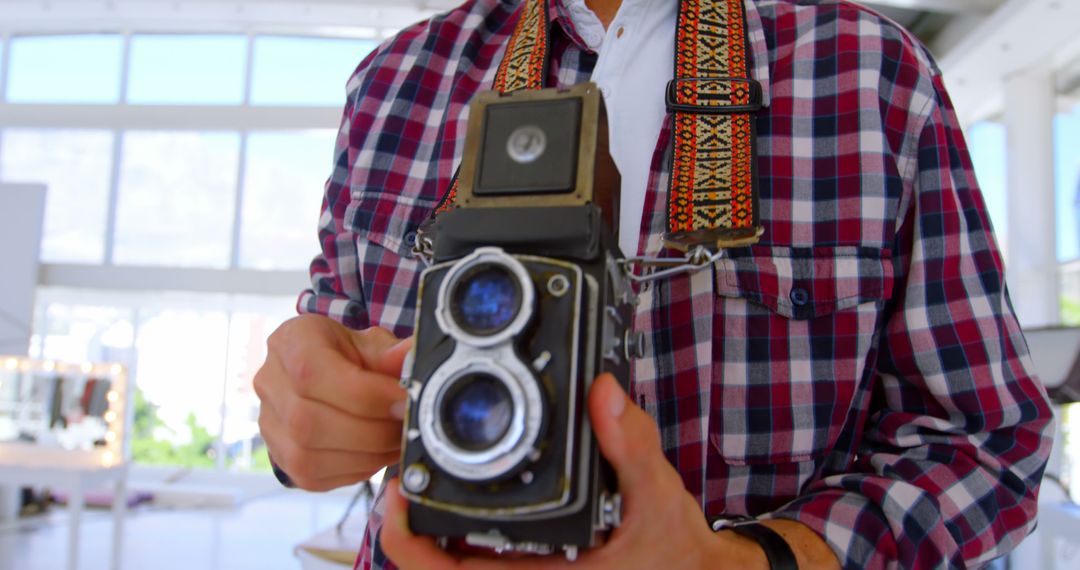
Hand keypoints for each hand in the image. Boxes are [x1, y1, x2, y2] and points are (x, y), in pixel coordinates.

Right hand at [254, 315, 410, 490]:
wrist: (330, 377)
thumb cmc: (352, 357)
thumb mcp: (373, 344)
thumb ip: (392, 354)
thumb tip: (411, 357)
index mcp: (291, 341)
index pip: (312, 373)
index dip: (364, 394)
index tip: (403, 400)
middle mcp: (269, 382)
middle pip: (308, 419)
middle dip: (370, 430)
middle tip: (404, 426)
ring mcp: (269, 424)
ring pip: (307, 454)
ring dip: (365, 455)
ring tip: (396, 442)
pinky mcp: (281, 458)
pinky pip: (313, 476)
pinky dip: (354, 470)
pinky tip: (377, 455)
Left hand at [380, 374, 769, 569]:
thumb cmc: (678, 555)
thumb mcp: (658, 498)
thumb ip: (631, 447)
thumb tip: (602, 394)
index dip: (410, 544)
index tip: (396, 500)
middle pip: (443, 567)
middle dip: (412, 526)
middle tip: (403, 475)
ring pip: (462, 560)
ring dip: (437, 524)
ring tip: (425, 473)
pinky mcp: (541, 565)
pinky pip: (489, 553)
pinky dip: (468, 524)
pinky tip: (466, 488)